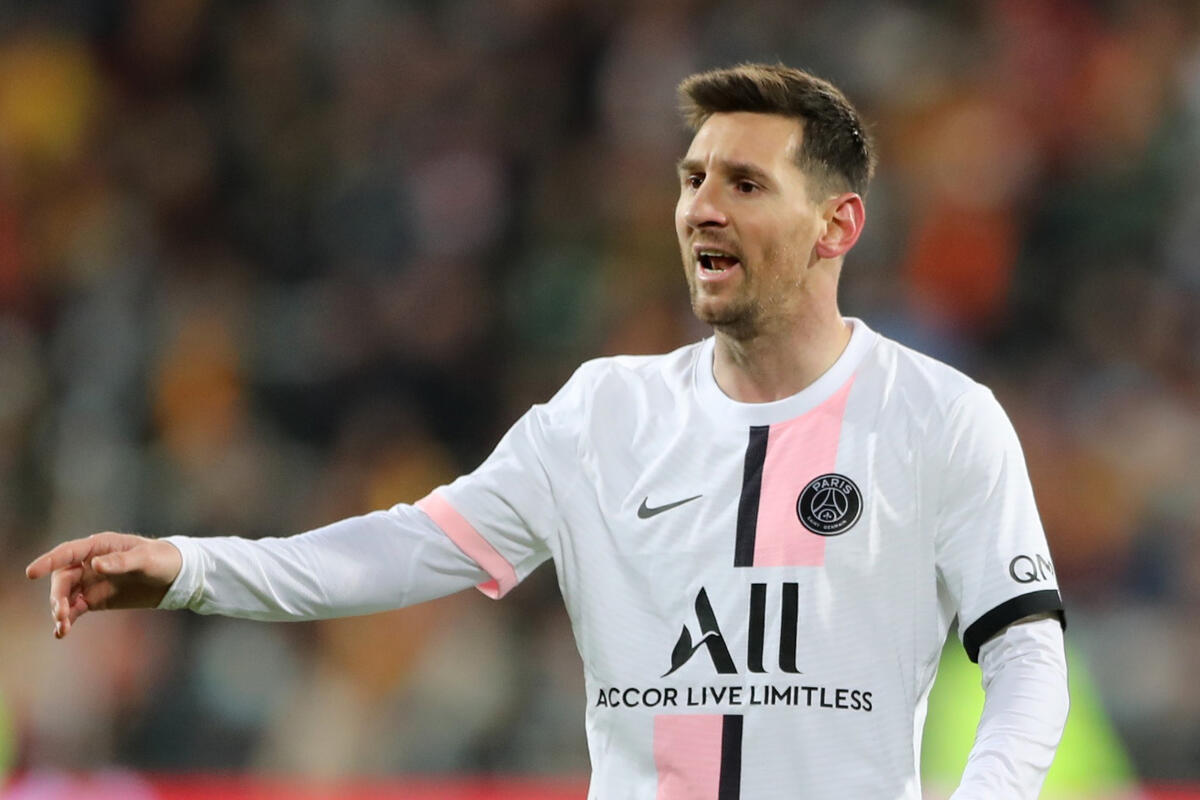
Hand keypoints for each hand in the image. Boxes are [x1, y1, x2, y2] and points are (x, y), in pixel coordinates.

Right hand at [25, 532, 182, 638]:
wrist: (175, 576)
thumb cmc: (162, 559)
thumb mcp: (145, 559)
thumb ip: (121, 562)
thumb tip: (95, 564)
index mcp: (99, 546)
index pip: (67, 553)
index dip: (48, 561)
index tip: (32, 573)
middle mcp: (89, 563)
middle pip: (63, 578)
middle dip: (58, 596)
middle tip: (61, 613)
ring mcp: (91, 582)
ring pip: (65, 596)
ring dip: (60, 610)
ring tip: (62, 626)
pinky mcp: (95, 599)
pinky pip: (75, 609)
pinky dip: (67, 620)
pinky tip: (61, 633)